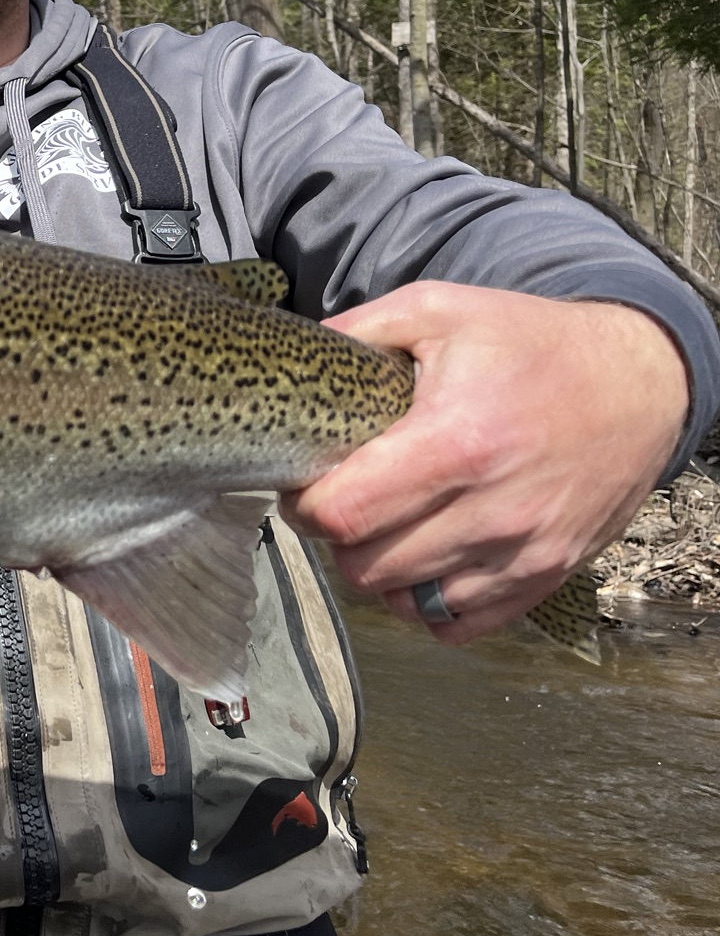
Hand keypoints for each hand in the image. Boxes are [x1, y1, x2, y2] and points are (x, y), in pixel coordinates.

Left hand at [282, 281, 689, 643]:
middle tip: (345, 502)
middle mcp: (493, 510)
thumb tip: (297, 355)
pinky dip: (428, 602)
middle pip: (366, 566)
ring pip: (406, 601)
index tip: (307, 485)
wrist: (638, 381)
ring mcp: (524, 551)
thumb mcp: (438, 310)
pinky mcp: (547, 575)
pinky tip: (424, 559)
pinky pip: (459, 625)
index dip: (306, 505)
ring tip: (386, 525)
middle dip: (338, 538)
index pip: (344, 514)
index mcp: (456, 442)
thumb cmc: (529, 345)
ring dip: (380, 570)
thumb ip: (359, 329)